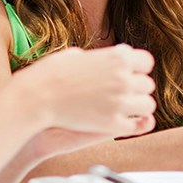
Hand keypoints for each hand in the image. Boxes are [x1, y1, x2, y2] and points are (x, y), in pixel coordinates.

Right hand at [14, 45, 156, 147]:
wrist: (34, 98)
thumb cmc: (47, 76)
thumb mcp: (73, 56)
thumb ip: (95, 58)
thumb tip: (107, 56)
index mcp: (117, 58)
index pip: (146, 62)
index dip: (138, 70)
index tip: (131, 75)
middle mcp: (124, 78)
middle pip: (148, 85)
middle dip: (136, 90)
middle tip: (124, 95)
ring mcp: (120, 102)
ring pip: (148, 105)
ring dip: (137, 108)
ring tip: (124, 110)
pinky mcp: (112, 124)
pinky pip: (135, 126)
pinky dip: (129, 125)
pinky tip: (118, 123)